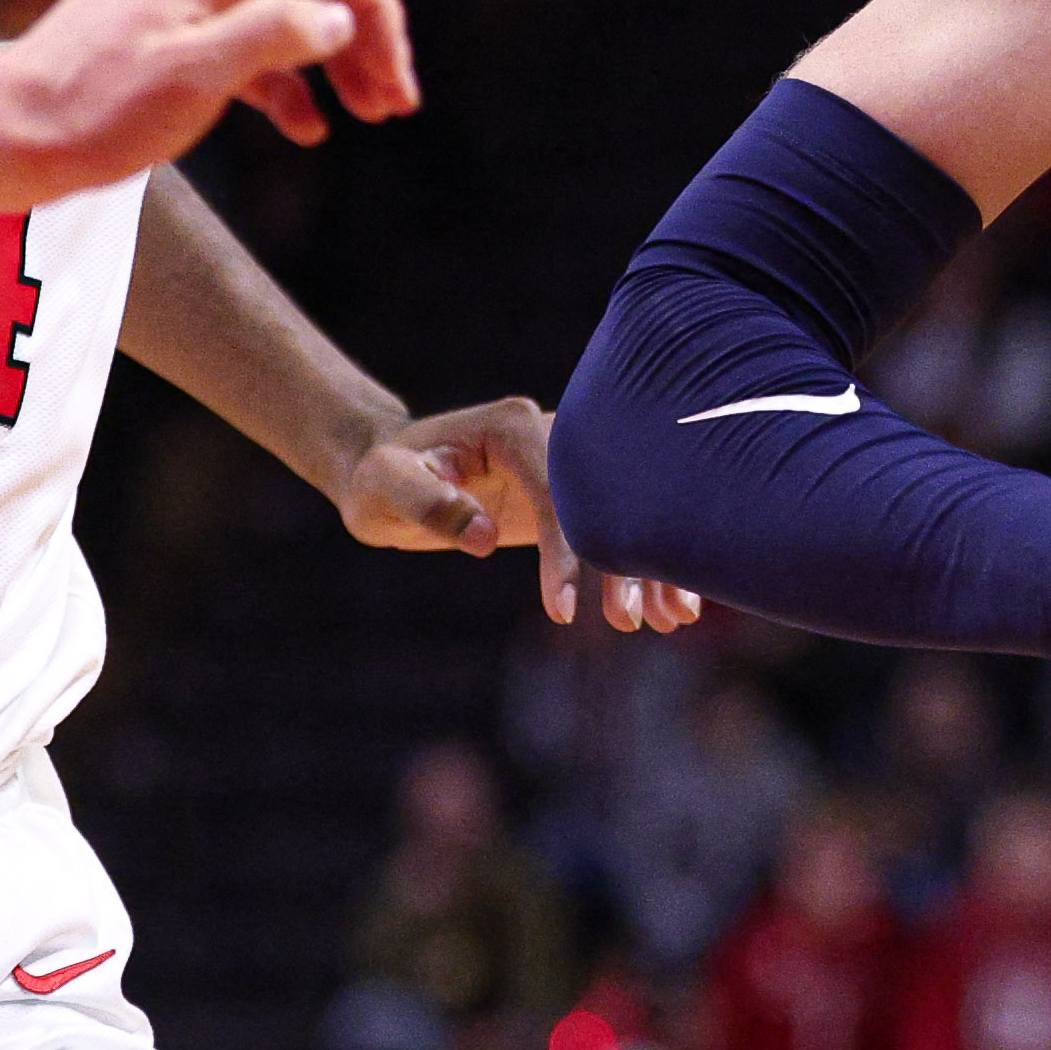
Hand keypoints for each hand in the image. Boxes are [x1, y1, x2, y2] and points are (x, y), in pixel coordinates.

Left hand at [0, 0, 413, 192]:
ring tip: (366, 113)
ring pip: (282, 11)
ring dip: (331, 61)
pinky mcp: (167, 29)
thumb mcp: (196, 73)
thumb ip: (276, 34)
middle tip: (392, 102)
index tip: (397, 78)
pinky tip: (308, 125)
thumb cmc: (93, 108)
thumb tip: (340, 18)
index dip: (375, 13)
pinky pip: (245, 41)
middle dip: (360, 38)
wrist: (5, 136)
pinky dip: (283, 79)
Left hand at [330, 390, 700, 630]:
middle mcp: (551, 436)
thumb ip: (429, 503)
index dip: (565, 549)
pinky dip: (642, 565)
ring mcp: (566, 465)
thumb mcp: (383, 487)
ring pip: (625, 515)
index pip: (555, 489)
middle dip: (627, 561)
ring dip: (652, 566)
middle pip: (607, 500)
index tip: (564, 610)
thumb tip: (484, 536)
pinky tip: (670, 606)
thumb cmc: (379, 476)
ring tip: (672, 621)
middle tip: (628, 623)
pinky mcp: (569, 495)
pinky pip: (615, 530)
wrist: (384, 469)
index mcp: (513, 426)